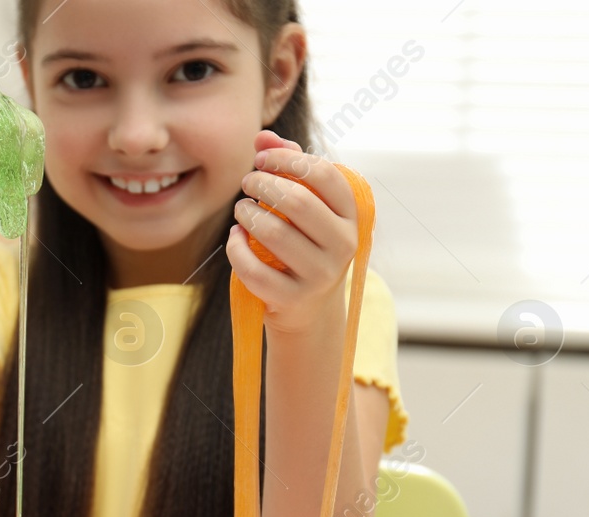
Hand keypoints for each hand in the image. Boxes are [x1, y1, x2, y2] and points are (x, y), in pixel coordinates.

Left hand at [226, 130, 358, 335]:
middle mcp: (342, 244)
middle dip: (262, 184)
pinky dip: (236, 248)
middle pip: (297, 202)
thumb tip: (263, 136)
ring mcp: (320, 274)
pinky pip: (254, 269)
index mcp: (352, 214)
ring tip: (241, 210)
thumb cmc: (305, 243)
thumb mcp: (306, 206)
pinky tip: (236, 238)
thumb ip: (289, 167)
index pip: (324, 174)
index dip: (287, 160)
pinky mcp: (293, 298)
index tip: (260, 159)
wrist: (309, 308)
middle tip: (246, 182)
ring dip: (247, 214)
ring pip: (274, 234)